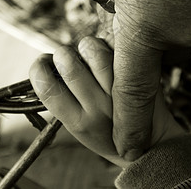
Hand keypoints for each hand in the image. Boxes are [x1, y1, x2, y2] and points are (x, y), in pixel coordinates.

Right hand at [29, 36, 183, 167]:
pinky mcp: (138, 78)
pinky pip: (115, 49)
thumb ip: (62, 96)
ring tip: (88, 56)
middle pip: (67, 62)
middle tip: (67, 59)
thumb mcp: (77, 123)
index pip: (47, 87)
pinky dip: (107, 45)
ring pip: (92, 49)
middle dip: (62, 54)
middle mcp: (98, 110)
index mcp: (76, 123)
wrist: (151, 143)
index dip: (38, 67)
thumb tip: (47, 60)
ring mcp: (120, 94)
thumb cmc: (106, 129)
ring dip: (85, 47)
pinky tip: (108, 56)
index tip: (44, 63)